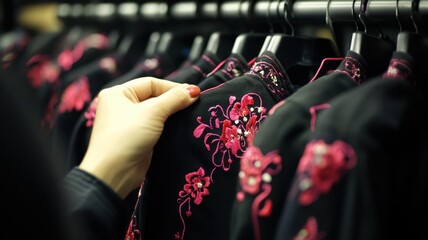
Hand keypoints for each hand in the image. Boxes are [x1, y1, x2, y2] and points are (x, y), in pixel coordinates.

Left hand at [79, 77, 199, 198]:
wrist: (114, 173)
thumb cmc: (127, 136)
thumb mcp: (153, 113)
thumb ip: (174, 99)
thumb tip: (194, 90)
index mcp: (118, 93)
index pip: (151, 84)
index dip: (173, 88)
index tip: (195, 93)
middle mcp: (122, 106)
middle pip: (155, 97)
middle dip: (174, 100)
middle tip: (196, 103)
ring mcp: (130, 123)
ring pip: (157, 113)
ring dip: (173, 114)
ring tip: (193, 114)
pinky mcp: (139, 138)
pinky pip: (157, 127)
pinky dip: (169, 126)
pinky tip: (183, 126)